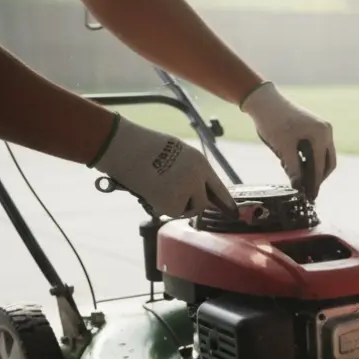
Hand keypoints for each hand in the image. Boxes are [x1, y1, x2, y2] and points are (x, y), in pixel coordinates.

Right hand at [90, 117, 235, 217]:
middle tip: (180, 202)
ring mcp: (185, 192)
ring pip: (187, 209)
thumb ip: (190, 171)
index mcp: (200, 163)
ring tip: (159, 189)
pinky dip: (162, 206)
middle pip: (203, 203)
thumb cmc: (144, 146)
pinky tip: (151, 192)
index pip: (218, 187)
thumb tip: (196, 189)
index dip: (225, 201)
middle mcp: (198, 179)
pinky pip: (171, 211)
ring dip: (176, 205)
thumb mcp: (176, 153)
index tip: (233, 212)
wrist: (125, 147)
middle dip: (193, 205)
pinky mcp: (171, 203)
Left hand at [240, 82, 334, 197]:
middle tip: (307, 192)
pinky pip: (317, 149)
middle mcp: (326, 131)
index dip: (315, 184)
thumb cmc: (273, 121)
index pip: (321, 166)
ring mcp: (321, 129)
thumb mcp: (282, 147)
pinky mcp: (313, 129)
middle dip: (318, 178)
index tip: (309, 198)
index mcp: (321, 135)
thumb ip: (293, 168)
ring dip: (314, 169)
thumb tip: (298, 187)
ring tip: (301, 181)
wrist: (263, 100)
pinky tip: (298, 167)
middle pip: (327, 163)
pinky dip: (310, 160)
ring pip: (323, 157)